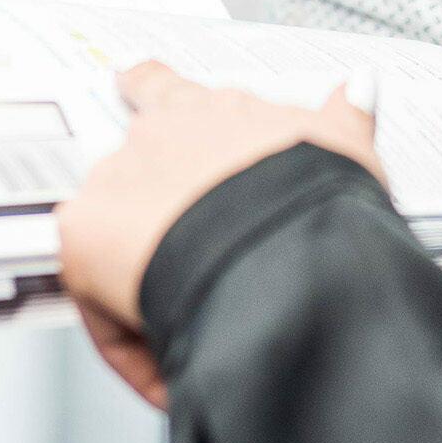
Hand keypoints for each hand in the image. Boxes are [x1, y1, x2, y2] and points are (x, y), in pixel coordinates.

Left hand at [56, 60, 384, 408]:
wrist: (283, 254)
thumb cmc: (315, 206)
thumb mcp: (345, 151)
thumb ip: (344, 117)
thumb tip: (358, 87)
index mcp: (211, 113)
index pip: (166, 87)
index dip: (146, 86)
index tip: (127, 79)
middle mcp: (155, 137)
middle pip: (134, 173)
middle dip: (157, 221)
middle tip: (198, 270)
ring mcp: (114, 185)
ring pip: (115, 244)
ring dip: (146, 282)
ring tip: (200, 328)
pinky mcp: (83, 243)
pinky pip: (101, 306)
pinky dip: (135, 341)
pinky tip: (178, 363)